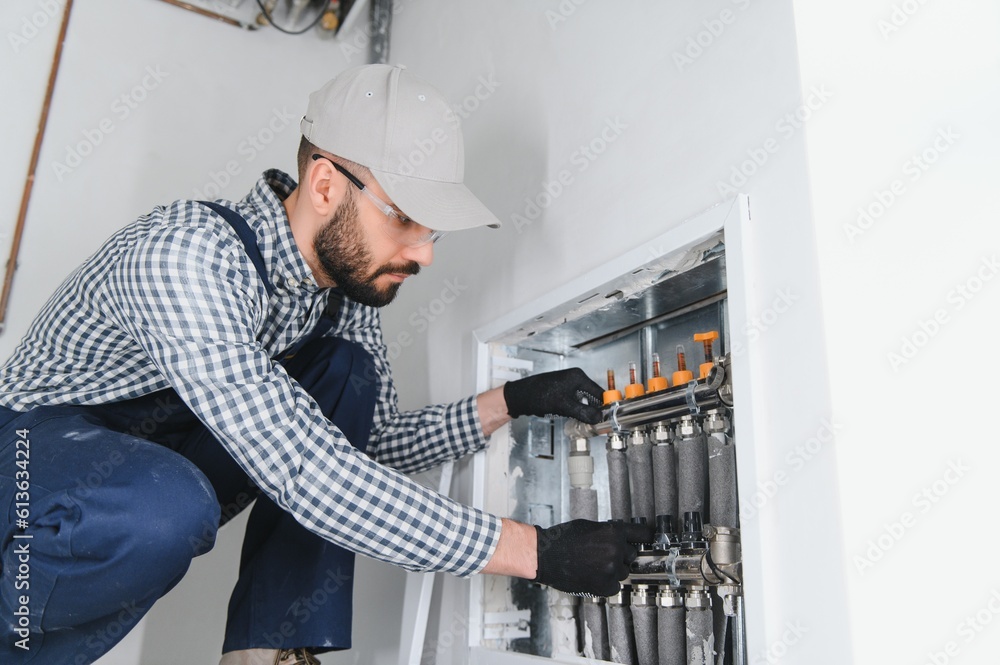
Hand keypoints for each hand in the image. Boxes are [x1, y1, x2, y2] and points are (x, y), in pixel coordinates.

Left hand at [503, 368, 603, 423]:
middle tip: (595, 422)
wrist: (520, 396)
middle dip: (593, 409)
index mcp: (578, 377)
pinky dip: (576, 409)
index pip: (598, 392)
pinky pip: (575, 401)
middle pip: (592, 396)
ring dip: (585, 410)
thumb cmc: (539, 396)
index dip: (603, 406)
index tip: (605, 418)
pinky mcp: (562, 391)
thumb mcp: (564, 406)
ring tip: (585, 421)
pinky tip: (574, 417)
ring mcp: (568, 384)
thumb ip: (583, 412)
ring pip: (583, 399)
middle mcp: (575, 378)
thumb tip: (598, 417)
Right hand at [533, 519, 652, 595]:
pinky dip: (606, 584)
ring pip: (623, 572)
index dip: (644, 538)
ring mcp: (611, 569)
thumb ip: (608, 532)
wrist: (544, 556)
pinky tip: (592, 576)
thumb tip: (621, 537)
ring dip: (612, 570)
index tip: (647, 541)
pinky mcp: (604, 586)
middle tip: (603, 555)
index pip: (643, 535)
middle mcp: (615, 550)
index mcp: (613, 532)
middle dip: (621, 556)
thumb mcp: (589, 527)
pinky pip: (615, 586)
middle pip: (632, 555)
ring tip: (593, 565)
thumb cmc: (562, 540)